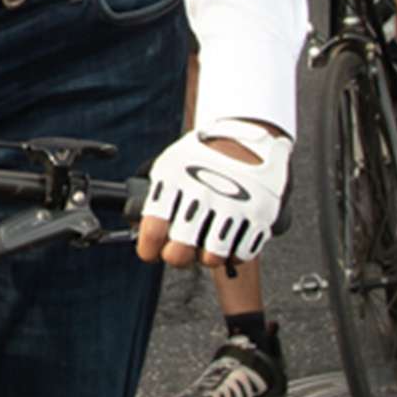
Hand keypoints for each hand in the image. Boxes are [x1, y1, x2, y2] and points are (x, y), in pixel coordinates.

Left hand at [136, 117, 289, 269]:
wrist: (246, 139)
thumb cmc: (201, 159)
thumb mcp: (170, 167)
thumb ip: (154, 198)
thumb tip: (136, 228)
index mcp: (175, 182)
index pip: (153, 232)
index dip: (148, 249)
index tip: (151, 251)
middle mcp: (203, 195)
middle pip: (180, 252)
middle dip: (177, 257)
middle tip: (181, 249)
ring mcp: (233, 206)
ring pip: (212, 258)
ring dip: (206, 257)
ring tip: (206, 245)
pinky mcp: (259, 214)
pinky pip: (242, 253)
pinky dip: (234, 254)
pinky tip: (229, 242)